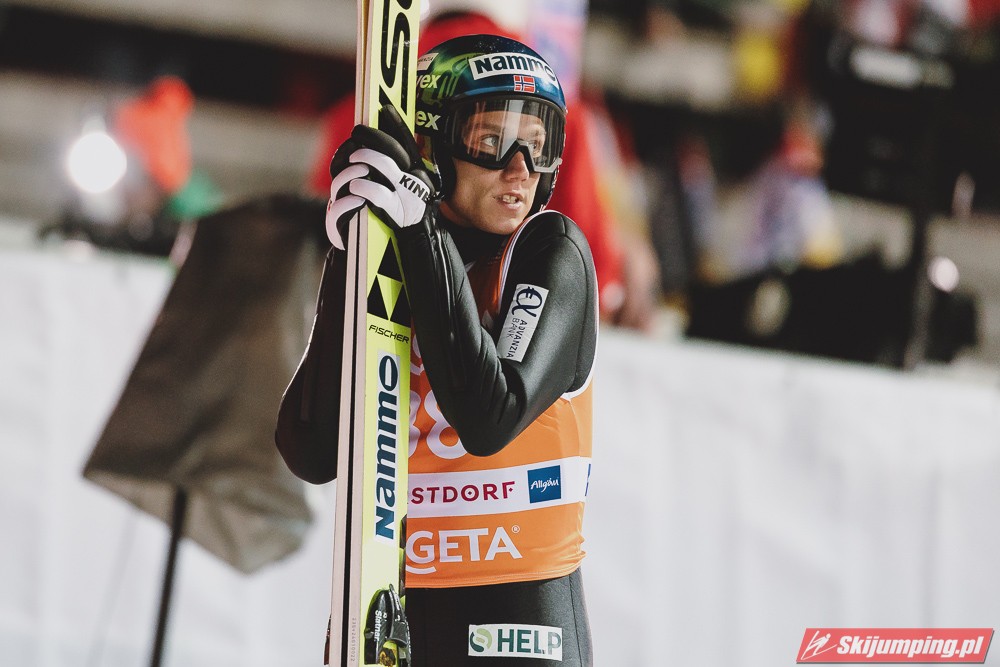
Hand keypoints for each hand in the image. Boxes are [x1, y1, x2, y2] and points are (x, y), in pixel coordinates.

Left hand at [325, 104, 435, 247]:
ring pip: (383, 165)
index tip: (384, 108)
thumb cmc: (411, 211)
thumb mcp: (413, 186)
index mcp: (419, 171)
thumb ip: (402, 168)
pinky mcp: (396, 211)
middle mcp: (416, 179)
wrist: (421, 241)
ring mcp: (406, 194)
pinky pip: (376, 192)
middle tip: (357, 130)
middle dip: (372, 136)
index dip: (397, 124)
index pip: (408, 142)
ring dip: (364, 158)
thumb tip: (380, 147)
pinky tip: (355, 186)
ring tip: (353, 158)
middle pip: (393, 149)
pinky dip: (362, 187)